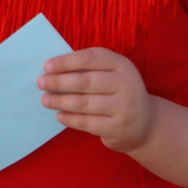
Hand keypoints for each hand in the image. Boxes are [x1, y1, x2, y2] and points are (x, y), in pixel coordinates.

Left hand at [40, 47, 154, 152]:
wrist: (146, 124)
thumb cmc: (118, 93)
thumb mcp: (112, 74)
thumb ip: (90, 69)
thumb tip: (53, 69)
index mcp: (123, 65)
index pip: (91, 58)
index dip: (66, 61)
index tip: (47, 66)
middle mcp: (127, 84)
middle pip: (86, 81)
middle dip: (59, 82)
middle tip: (41, 83)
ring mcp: (125, 108)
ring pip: (84, 103)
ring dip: (61, 101)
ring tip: (46, 100)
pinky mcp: (119, 128)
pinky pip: (88, 123)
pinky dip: (70, 119)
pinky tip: (59, 115)